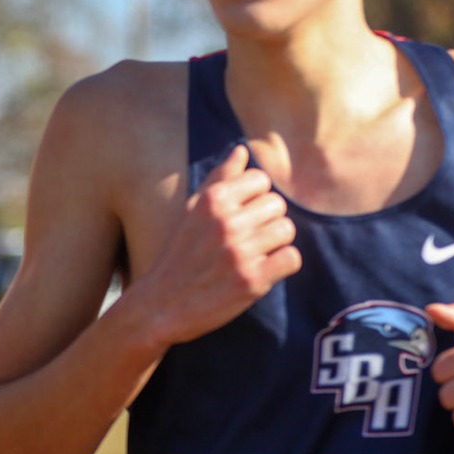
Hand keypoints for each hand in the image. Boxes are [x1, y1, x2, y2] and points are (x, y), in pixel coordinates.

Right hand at [135, 146, 299, 346]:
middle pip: (278, 205)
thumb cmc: (179, 254)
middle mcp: (226, 222)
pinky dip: (281, 265)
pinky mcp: (251, 281)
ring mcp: (239, 252)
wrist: (161, 304)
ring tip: (256, 254)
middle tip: (251, 238)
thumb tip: (242, 150)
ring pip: (288, 230)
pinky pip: (292, 259)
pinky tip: (263, 270)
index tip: (244, 215)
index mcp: (212, 200)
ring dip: (276, 243)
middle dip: (268, 220)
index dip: (256, 197)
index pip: (261, 180)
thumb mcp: (192, 211)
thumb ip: (219, 179)